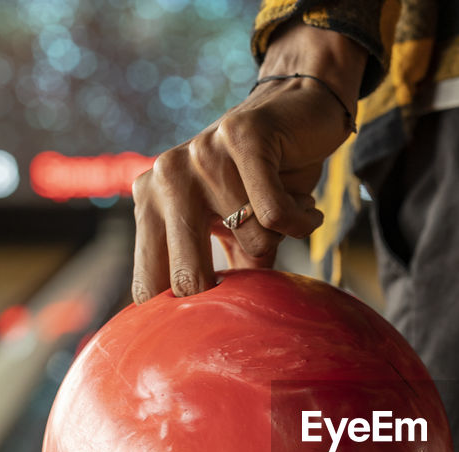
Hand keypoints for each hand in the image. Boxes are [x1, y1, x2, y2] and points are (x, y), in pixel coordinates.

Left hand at [130, 22, 365, 303]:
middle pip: (188, 276)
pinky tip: (309, 209)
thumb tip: (222, 332)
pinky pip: (275, 213)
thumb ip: (224, 271)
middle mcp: (165, 178)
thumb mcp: (235, 232)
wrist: (298, 111)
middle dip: (228, 293)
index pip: (149, 283)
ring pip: (250, 241)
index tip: (213, 324)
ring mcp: (200, 154)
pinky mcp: (241, 136)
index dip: (183, 313)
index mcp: (151, 204)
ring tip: (288, 215)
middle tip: (259, 269)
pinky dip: (302, 221)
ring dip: (282, 237)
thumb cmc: (264, 183)